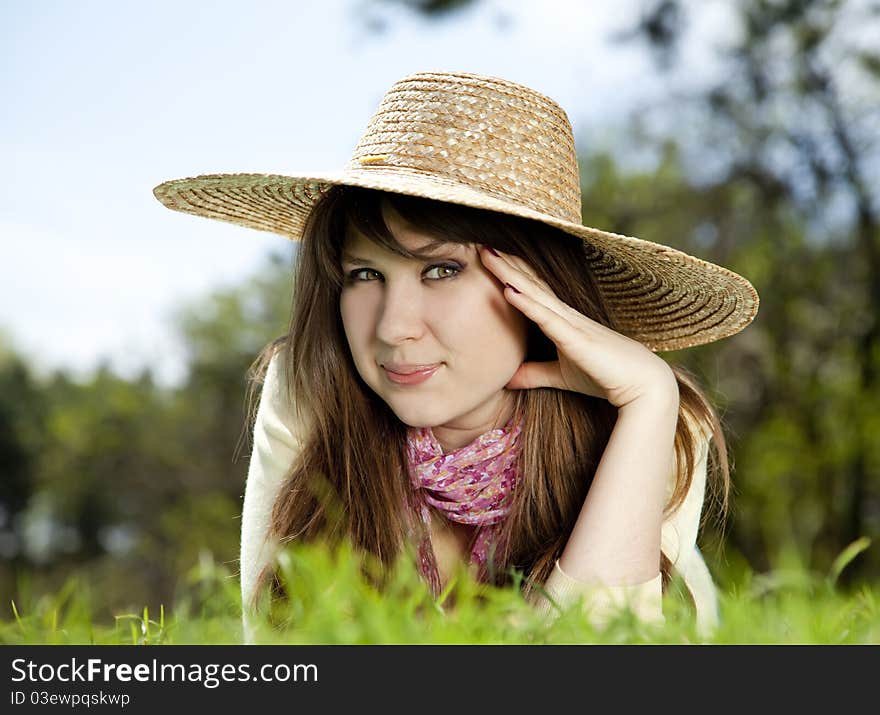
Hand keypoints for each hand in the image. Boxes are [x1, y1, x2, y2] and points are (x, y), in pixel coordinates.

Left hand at [479, 246, 677, 409]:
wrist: (642, 385)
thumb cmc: (604, 376)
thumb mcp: (561, 376)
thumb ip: (534, 373)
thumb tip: (506, 379)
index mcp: (562, 320)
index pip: (532, 291)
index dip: (511, 274)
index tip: (490, 258)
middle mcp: (565, 315)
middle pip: (529, 283)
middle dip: (505, 264)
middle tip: (481, 244)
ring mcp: (570, 323)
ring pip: (534, 292)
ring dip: (509, 273)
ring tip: (488, 254)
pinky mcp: (575, 338)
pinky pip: (546, 317)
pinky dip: (526, 303)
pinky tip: (508, 289)